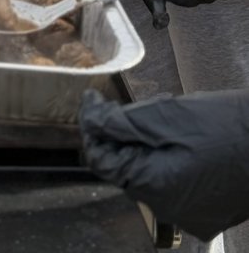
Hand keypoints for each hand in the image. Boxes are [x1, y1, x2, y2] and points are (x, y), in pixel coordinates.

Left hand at [80, 88, 248, 240]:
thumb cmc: (226, 126)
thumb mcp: (166, 115)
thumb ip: (122, 123)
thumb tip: (91, 122)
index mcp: (154, 186)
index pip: (103, 160)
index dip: (93, 127)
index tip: (93, 101)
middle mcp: (169, 210)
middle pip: (127, 166)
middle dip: (126, 133)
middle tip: (141, 104)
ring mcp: (190, 215)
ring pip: (150, 174)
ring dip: (149, 145)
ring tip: (170, 117)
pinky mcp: (207, 212)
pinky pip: (174, 185)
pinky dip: (170, 161)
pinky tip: (187, 139)